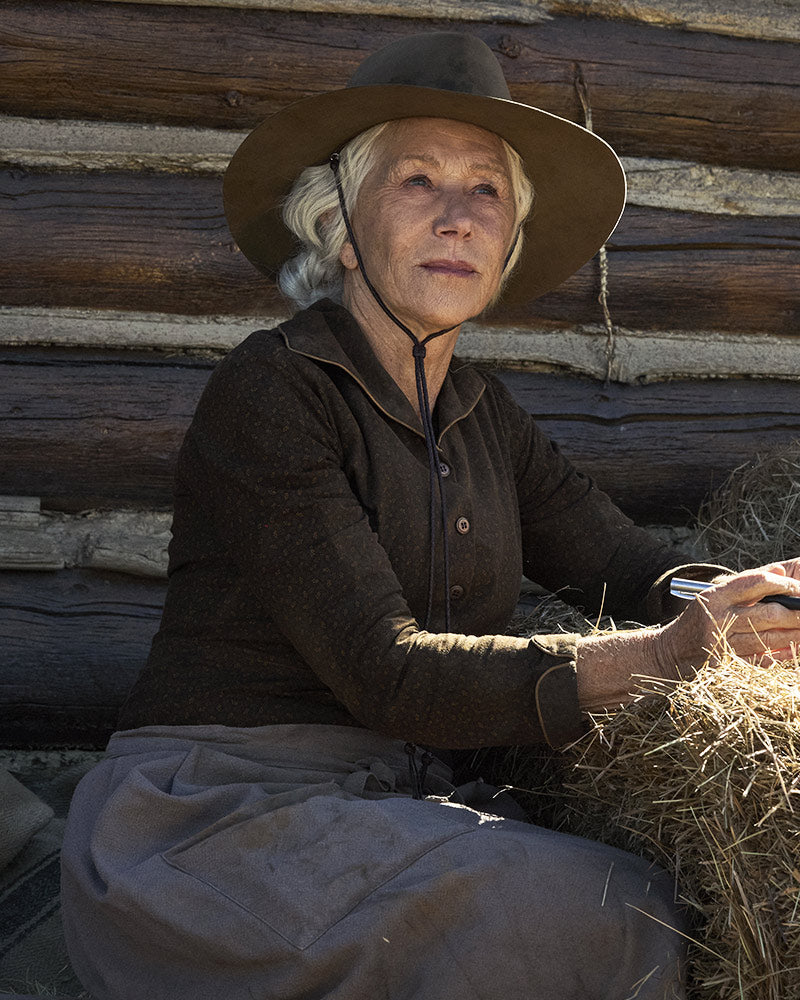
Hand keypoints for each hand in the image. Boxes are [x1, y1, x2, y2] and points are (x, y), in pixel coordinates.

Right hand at [658, 560, 799, 672]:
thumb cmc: (698, 619)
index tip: (798, 589)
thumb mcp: (714, 594)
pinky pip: (762, 659)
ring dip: (795, 634)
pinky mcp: (727, 663)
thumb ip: (747, 583)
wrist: (669, 652)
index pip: (756, 583)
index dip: (783, 585)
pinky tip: (795, 649)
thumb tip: (780, 572)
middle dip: (796, 613)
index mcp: (715, 595)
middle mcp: (717, 617)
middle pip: (768, 613)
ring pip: (769, 638)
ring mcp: (722, 643)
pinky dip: (782, 654)